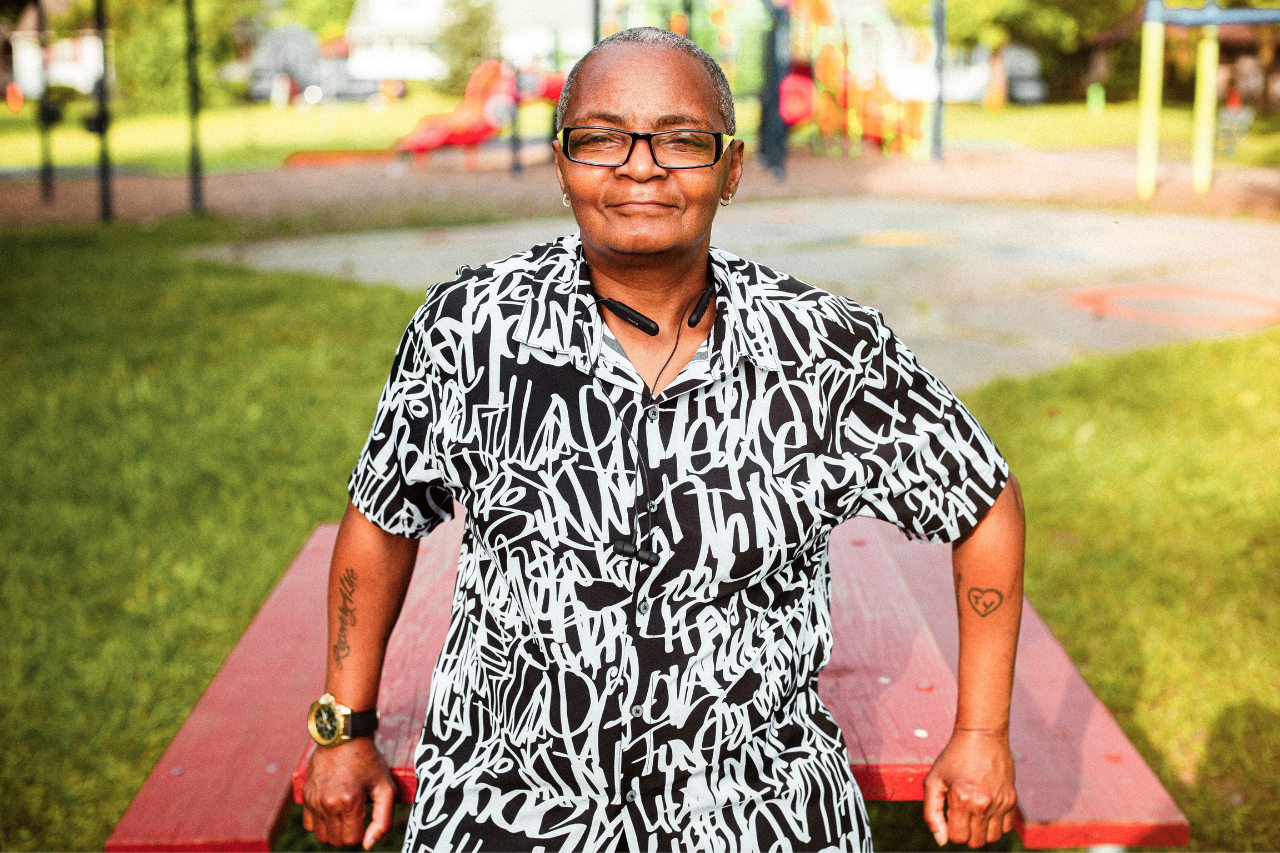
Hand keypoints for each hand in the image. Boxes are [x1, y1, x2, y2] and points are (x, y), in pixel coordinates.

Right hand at [302, 737, 397, 849]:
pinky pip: (308, 825)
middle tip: (355, 812)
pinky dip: (319, 822)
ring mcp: (314, 800)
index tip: (364, 815)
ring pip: (321, 835)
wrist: (344, 737)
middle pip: (336, 841)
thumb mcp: (386, 787)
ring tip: (343, 811)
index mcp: (350, 802)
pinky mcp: (305, 796)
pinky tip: (330, 808)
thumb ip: (383, 820)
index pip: (352, 840)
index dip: (361, 832)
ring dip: (333, 829)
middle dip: (348, 832)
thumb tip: (368, 845)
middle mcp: (329, 803)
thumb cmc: (369, 761)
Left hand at [923, 728, 1016, 847]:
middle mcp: (983, 803)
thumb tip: (941, 840)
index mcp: (961, 798)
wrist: (981, 736)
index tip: (950, 815)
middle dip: (965, 833)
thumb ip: (932, 813)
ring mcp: (1000, 802)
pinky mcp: (1012, 799)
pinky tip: (987, 809)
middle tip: (961, 815)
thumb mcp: (933, 781)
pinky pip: (1006, 828)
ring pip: (992, 838)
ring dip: (981, 832)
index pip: (958, 838)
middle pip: (975, 842)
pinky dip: (996, 825)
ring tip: (974, 813)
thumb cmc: (953, 758)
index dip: (950, 831)